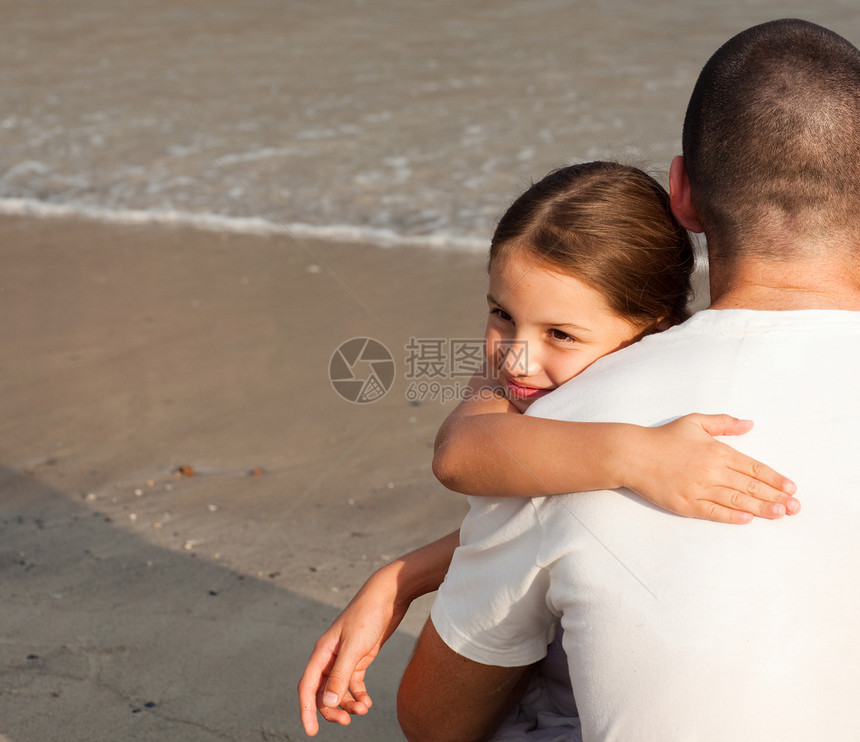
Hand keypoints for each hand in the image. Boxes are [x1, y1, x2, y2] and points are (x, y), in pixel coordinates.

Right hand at [298, 564, 409, 735]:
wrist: (389, 596)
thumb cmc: (368, 616)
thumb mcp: (354, 647)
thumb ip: (340, 675)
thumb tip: (326, 702)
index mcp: (322, 652)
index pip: (307, 686)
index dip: (306, 710)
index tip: (311, 731)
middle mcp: (330, 656)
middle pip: (323, 692)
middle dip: (331, 709)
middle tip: (347, 721)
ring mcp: (345, 658)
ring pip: (339, 690)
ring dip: (348, 703)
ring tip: (364, 709)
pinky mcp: (360, 658)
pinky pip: (354, 684)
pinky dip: (359, 695)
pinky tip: (368, 702)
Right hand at [621, 414, 797, 523]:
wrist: (632, 455)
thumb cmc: (664, 438)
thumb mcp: (694, 422)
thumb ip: (723, 423)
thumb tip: (750, 424)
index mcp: (716, 451)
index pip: (753, 466)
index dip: (774, 478)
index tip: (791, 487)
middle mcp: (711, 470)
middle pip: (749, 485)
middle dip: (775, 496)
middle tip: (795, 507)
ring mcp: (698, 488)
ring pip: (736, 500)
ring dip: (761, 508)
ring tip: (780, 514)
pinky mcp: (685, 503)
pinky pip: (713, 512)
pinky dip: (731, 516)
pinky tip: (747, 519)